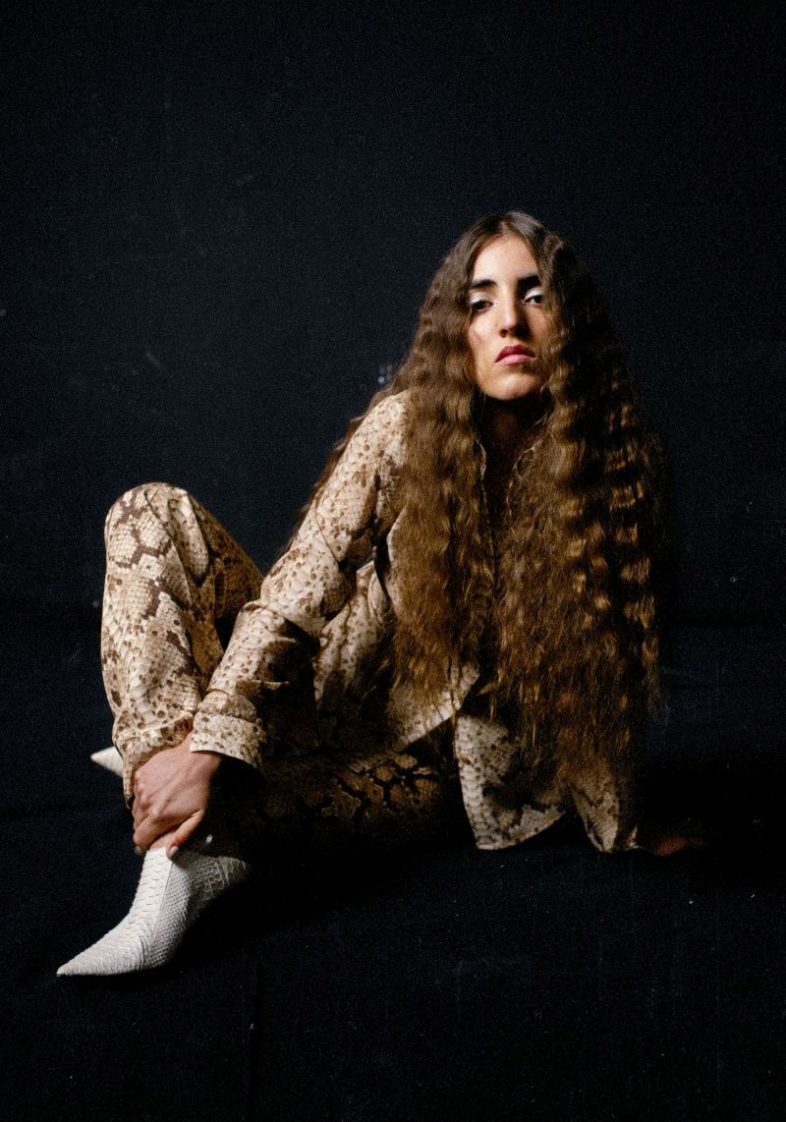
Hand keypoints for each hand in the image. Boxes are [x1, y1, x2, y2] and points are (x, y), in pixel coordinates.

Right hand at [131, 733, 223, 856]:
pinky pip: (136, 792)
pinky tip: (158, 790)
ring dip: (144, 811)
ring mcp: (141, 788)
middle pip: (136, 825)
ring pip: (135, 809)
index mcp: (158, 816)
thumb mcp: (198, 816)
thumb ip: (182, 836)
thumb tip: (169, 854)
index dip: (145, 842)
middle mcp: (145, 803)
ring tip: (161, 804)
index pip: (139, 839)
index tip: (153, 839)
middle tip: (160, 820)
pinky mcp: (139, 775)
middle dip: (146, 827)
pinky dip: (143, 795)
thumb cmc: (199, 789)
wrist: (195, 758)